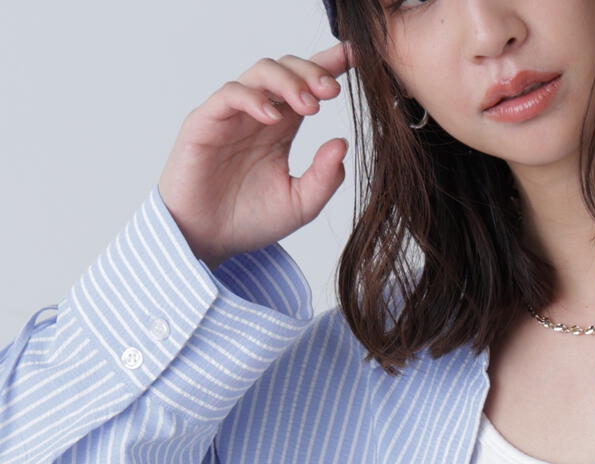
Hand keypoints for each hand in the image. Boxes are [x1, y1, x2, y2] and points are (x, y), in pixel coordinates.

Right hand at [157, 42, 353, 271]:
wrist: (205, 240)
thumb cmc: (249, 221)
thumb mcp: (300, 205)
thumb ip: (324, 178)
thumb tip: (342, 144)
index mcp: (282, 129)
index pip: (306, 87)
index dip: (328, 66)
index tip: (355, 58)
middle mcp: (258, 115)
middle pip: (286, 70)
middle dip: (312, 72)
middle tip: (333, 91)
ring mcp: (232, 115)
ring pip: (260, 73)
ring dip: (288, 82)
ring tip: (310, 106)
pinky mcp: (206, 122)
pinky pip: (230, 95)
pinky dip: (253, 99)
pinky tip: (273, 117)